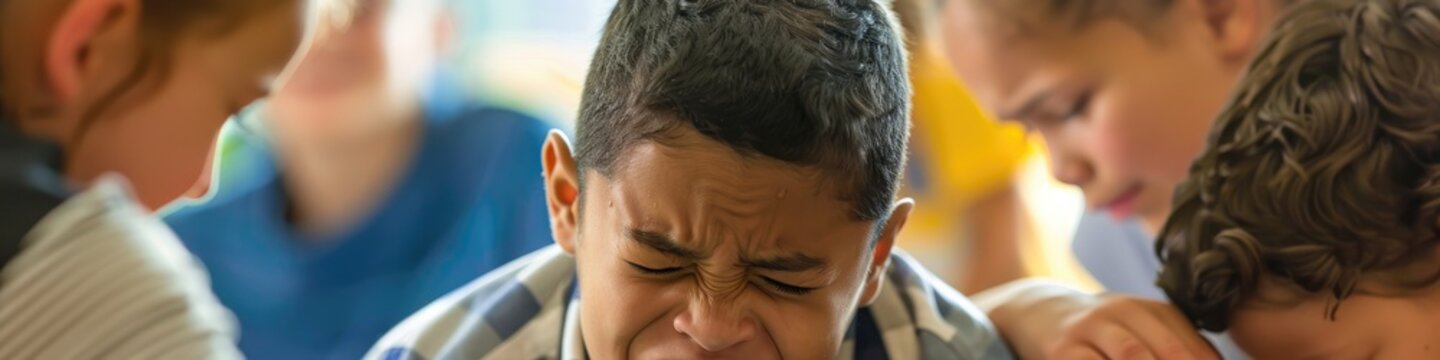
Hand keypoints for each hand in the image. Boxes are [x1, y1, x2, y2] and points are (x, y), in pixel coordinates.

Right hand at [1046, 295, 1218, 359]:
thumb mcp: (1143, 330)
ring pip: (1133, 355)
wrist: (1039, 311)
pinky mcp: (1062, 349)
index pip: (1197, 350)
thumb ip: (1181, 349)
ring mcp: (1092, 328)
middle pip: (1169, 353)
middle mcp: (1125, 311)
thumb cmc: (1105, 332)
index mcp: (1156, 311)